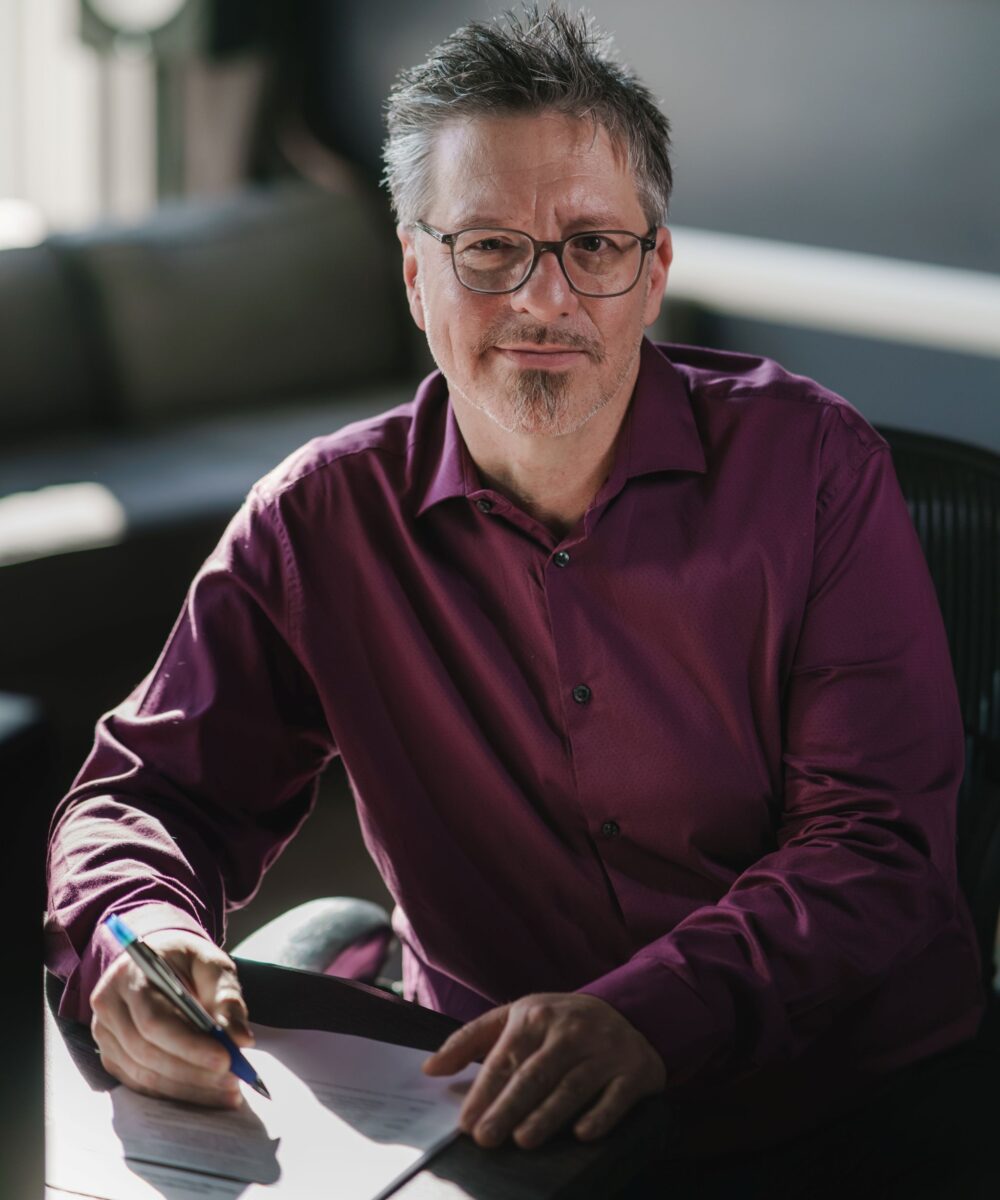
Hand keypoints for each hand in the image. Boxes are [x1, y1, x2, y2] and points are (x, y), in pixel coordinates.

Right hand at [90, 929, 252, 1107]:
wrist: (157, 960)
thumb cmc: (186, 961)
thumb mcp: (212, 965)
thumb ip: (227, 999)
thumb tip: (241, 1040)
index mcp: (131, 975)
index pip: (155, 1020)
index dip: (189, 1046)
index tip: (225, 1060)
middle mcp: (109, 1006)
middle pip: (147, 1052)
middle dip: (193, 1071)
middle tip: (232, 1081)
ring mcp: (105, 1034)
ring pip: (143, 1074)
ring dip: (187, 1088)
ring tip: (226, 1090)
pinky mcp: (111, 1056)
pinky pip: (140, 1083)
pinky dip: (174, 1093)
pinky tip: (205, 1093)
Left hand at [422, 993, 664, 1148]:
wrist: (627, 1011)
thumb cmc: (557, 1022)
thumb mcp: (514, 1017)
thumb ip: (469, 1040)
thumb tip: (430, 1069)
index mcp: (537, 1015)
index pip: (506, 1058)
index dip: (485, 1092)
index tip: (467, 1123)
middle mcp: (571, 1030)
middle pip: (535, 1073)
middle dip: (508, 1107)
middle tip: (486, 1138)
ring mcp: (604, 1049)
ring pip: (572, 1086)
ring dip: (547, 1114)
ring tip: (523, 1140)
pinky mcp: (633, 1070)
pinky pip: (616, 1096)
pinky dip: (600, 1115)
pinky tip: (582, 1134)